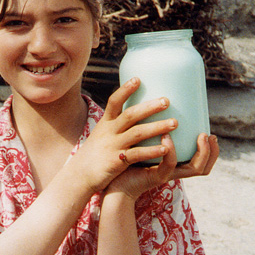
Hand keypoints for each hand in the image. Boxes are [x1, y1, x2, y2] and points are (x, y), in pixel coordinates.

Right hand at [75, 77, 182, 193]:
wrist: (80, 175)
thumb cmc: (95, 154)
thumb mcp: (101, 134)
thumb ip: (116, 125)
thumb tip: (135, 113)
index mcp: (105, 123)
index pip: (114, 101)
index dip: (125, 90)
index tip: (138, 79)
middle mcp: (109, 132)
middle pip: (130, 115)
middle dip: (150, 107)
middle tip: (167, 101)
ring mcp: (113, 146)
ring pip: (137, 133)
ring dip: (157, 127)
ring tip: (174, 123)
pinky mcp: (117, 161)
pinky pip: (137, 154)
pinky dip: (151, 151)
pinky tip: (165, 149)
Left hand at [108, 129, 218, 199]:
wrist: (112, 181)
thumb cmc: (126, 159)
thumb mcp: (142, 142)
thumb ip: (150, 127)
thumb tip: (153, 101)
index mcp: (174, 162)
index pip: (201, 161)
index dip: (212, 150)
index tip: (211, 133)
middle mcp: (174, 170)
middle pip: (203, 167)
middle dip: (211, 152)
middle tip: (209, 135)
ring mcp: (166, 174)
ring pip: (193, 168)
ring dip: (201, 152)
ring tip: (201, 136)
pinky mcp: (154, 176)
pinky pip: (168, 165)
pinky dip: (171, 151)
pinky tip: (166, 137)